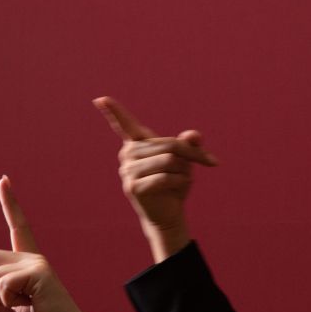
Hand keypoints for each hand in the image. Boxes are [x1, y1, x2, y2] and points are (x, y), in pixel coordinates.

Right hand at [92, 95, 218, 233]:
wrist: (169, 212)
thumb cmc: (175, 181)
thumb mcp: (186, 160)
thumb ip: (188, 144)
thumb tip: (195, 135)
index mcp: (137, 143)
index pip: (124, 124)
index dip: (113, 111)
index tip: (100, 99)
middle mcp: (128, 153)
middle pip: (169, 145)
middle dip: (192, 154)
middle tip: (210, 161)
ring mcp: (127, 170)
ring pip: (169, 161)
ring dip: (185, 171)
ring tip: (182, 178)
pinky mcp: (133, 187)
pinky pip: (164, 178)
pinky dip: (180, 181)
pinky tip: (179, 186)